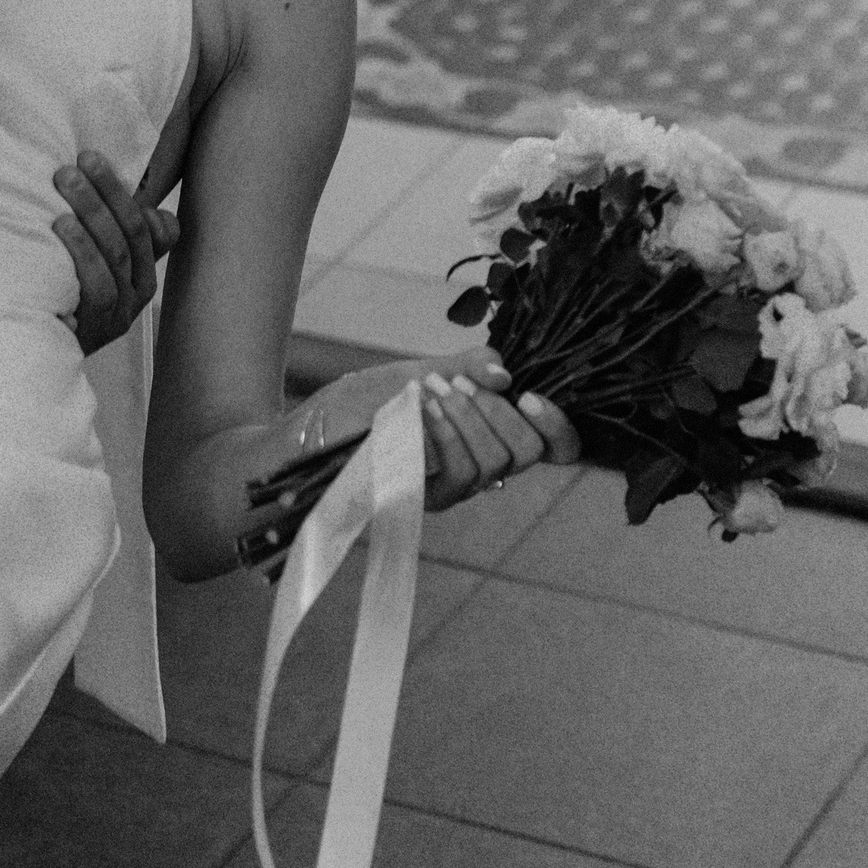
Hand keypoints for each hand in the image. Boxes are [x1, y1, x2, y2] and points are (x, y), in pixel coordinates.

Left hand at [53, 150, 179, 354]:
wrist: (36, 351)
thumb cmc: (64, 293)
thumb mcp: (90, 259)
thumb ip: (108, 227)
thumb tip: (130, 191)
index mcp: (144, 267)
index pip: (146, 222)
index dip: (119, 188)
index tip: (89, 155)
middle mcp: (139, 291)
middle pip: (130, 233)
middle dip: (102, 193)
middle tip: (71, 165)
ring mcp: (120, 313)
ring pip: (116, 255)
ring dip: (92, 213)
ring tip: (66, 184)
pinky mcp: (99, 330)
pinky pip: (99, 287)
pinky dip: (83, 252)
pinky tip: (60, 227)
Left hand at [295, 350, 579, 514]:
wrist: (309, 434)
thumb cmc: (362, 405)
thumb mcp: (419, 373)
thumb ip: (468, 367)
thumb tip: (507, 372)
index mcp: (488, 434)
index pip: (554, 446)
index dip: (557, 425)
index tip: (530, 394)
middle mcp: (480, 466)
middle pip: (530, 452)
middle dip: (502, 410)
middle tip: (462, 383)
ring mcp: (455, 488)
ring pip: (496, 462)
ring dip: (470, 415)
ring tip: (434, 389)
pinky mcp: (429, 499)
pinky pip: (461, 472)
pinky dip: (448, 431)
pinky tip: (424, 408)